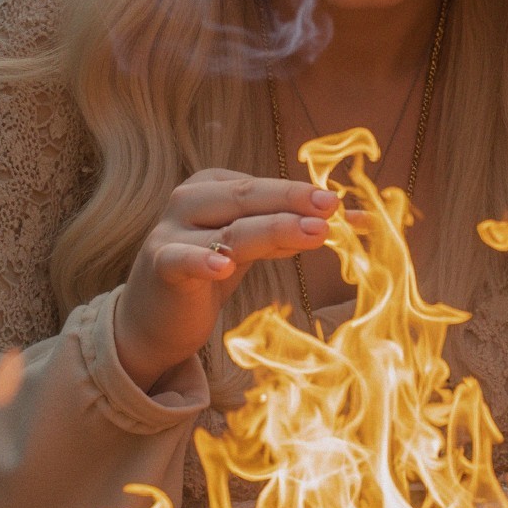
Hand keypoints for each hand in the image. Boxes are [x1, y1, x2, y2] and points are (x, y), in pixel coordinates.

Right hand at [112, 170, 337, 391]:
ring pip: (229, 228)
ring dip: (273, 229)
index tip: (345, 209)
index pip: (265, 187)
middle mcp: (189, 200)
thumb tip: (354, 220)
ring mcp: (171, 231)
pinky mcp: (160, 266)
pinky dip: (202, 260)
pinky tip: (223, 265)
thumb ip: (291, 232)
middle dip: (293, 201)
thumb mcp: (252, 249)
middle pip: (248, 197)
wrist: (153, 321)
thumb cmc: (207, 277)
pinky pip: (181, 259)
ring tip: (313, 232)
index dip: (305, 196)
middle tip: (332, 207)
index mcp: (212, 186)